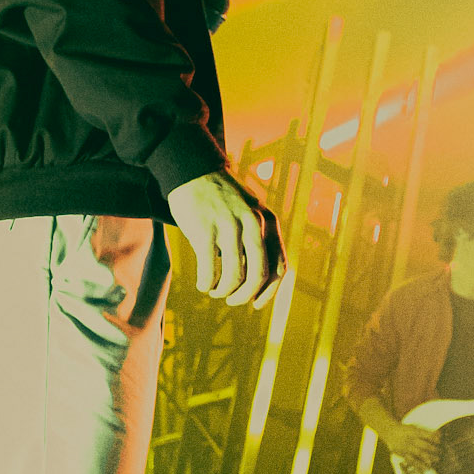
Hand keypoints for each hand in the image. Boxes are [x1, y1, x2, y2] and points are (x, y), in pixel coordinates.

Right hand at [166, 170, 286, 309]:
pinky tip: (203, 284)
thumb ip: (259, 237)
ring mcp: (229, 226)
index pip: (280, 267)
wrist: (193, 170)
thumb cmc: (221, 197)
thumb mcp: (250, 211)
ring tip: (215, 291)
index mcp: (267, 222)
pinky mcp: (204, 230)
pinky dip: (207, 283)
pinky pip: (210, 270)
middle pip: (259, 275)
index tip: (255, 303)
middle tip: (232, 301)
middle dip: (245, 296)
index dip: (269, 292)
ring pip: (234, 276)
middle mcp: (252, 224)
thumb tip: (259, 278)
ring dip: (224, 291)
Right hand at [387, 420, 441, 470]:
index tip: (439, 441)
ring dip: (428, 458)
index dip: (434, 438)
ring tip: (435, 460)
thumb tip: (438, 435)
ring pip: (419, 454)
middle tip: (439, 452)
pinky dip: (419, 465)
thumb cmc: (404, 430)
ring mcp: (406, 448)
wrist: (389, 432)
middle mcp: (410, 440)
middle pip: (424, 446)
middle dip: (433, 449)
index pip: (426, 435)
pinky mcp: (402, 454)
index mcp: (413, 432)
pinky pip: (411, 461)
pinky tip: (425, 468)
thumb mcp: (413, 427)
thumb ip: (425, 431)